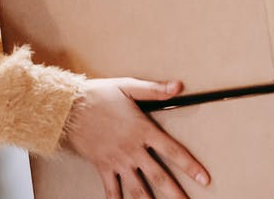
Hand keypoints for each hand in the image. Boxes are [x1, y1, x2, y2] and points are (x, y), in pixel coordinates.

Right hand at [61, 78, 210, 198]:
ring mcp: (117, 160)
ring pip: (138, 188)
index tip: (204, 179)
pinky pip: (112, 189)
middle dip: (175, 194)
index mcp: (143, 130)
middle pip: (159, 178)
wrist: (68, 108)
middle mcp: (132, 150)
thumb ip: (154, 89)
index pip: (173, 152)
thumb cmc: (98, 95)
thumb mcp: (128, 86)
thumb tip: (178, 86)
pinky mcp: (103, 166)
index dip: (190, 166)